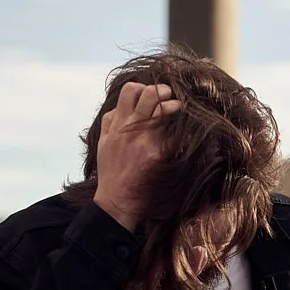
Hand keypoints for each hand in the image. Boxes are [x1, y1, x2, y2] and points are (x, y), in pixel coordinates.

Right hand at [93, 82, 180, 232]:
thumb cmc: (110, 173)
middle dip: (163, 91)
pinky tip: (186, 133)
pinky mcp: (157, 155)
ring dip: (174, 106)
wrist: (116, 202)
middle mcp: (131, 129)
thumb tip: (117, 107)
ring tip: (178, 110)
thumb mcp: (102, 144)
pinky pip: (175, 135)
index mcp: (117, 124)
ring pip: (163, 109)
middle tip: (169, 97)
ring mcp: (144, 140)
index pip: (130, 90)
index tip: (150, 95)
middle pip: (149, 94)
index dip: (143, 87)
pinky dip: (183, 131)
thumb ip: (109, 123)